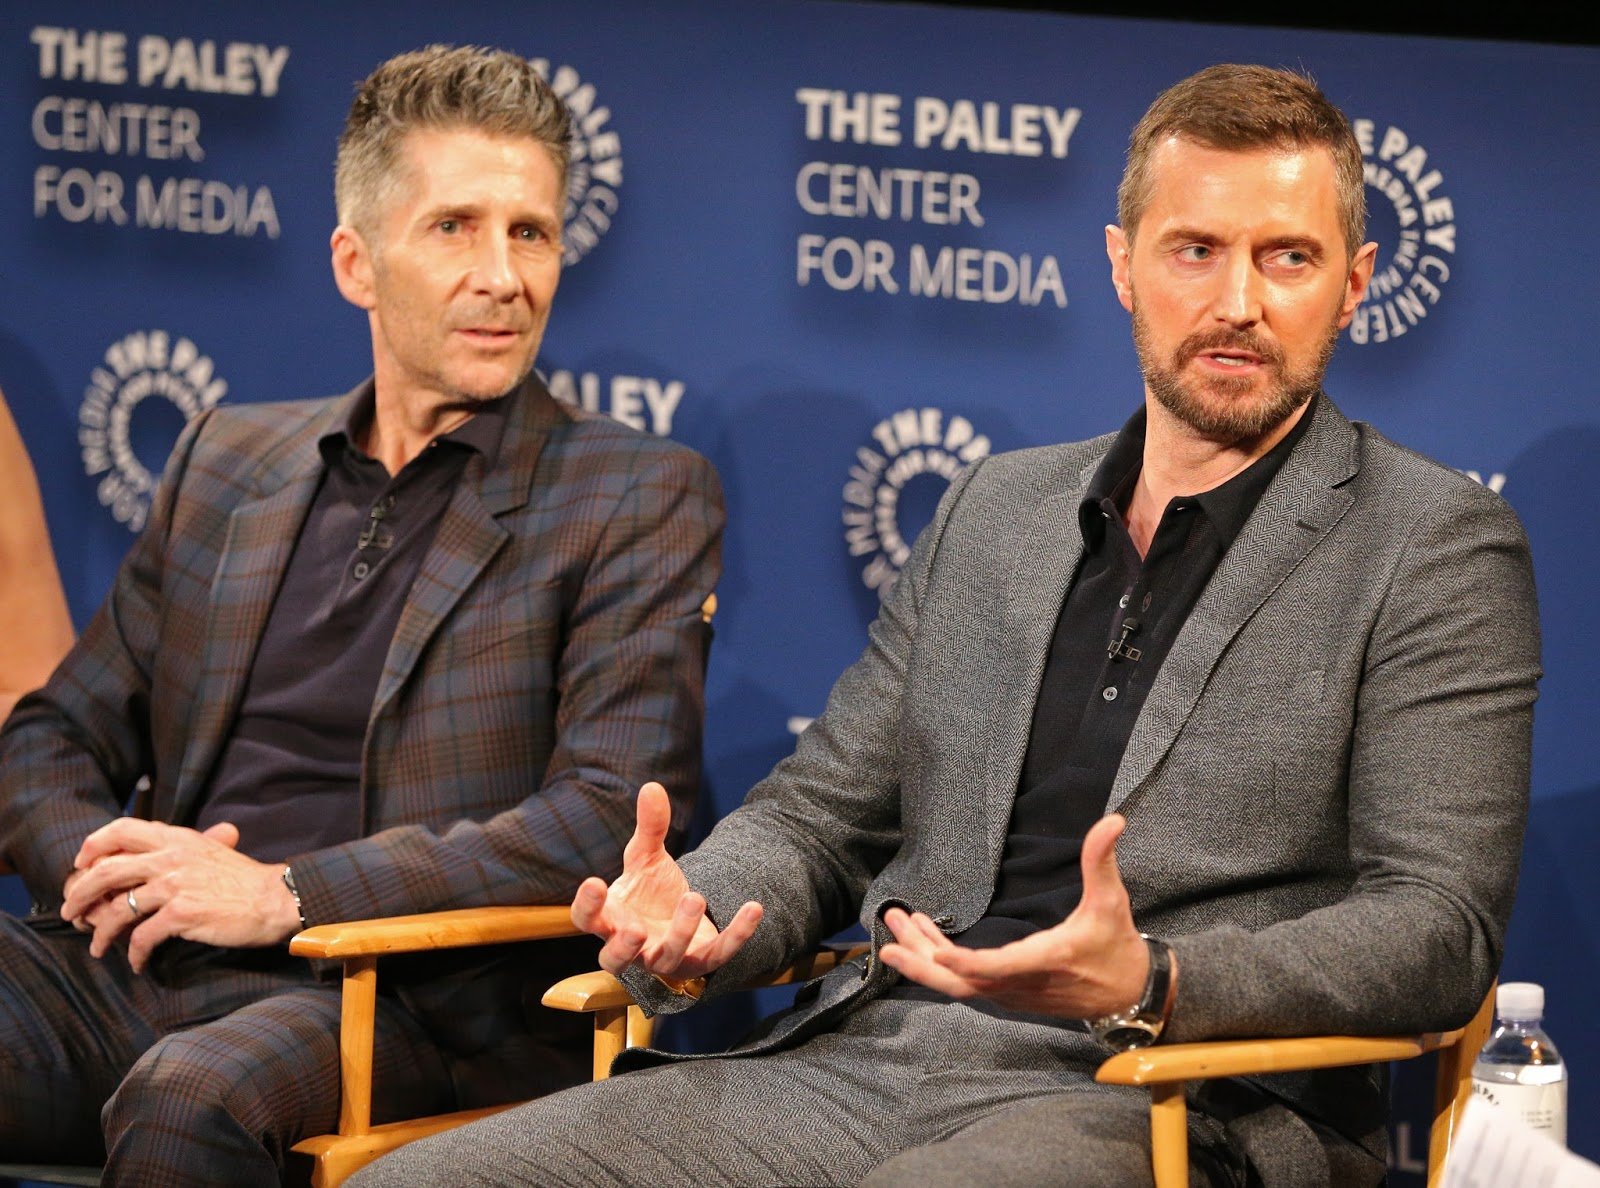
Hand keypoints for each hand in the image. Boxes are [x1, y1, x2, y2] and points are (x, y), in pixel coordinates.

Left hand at [60, 819, 302, 972]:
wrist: (276, 898)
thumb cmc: (246, 880)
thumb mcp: (213, 852)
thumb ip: (182, 851)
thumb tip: (155, 859)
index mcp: (178, 839)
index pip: (123, 829)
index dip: (95, 844)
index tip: (82, 863)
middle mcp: (171, 857)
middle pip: (106, 870)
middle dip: (80, 893)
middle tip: (70, 911)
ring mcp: (175, 885)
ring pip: (117, 909)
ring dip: (100, 932)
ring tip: (97, 947)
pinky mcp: (182, 914)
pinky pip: (142, 937)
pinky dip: (135, 953)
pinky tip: (137, 963)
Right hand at [570, 782, 762, 982]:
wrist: (679, 917)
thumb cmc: (650, 891)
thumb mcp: (647, 858)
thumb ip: (650, 828)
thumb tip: (652, 787)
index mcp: (610, 919)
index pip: (587, 919)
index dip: (587, 905)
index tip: (594, 882)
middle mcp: (632, 946)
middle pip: (615, 960)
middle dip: (625, 947)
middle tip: (636, 928)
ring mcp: (664, 959)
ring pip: (667, 958)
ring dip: (680, 932)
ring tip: (694, 896)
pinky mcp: (698, 963)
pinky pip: (718, 955)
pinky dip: (737, 933)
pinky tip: (753, 908)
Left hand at [878, 813, 1161, 1018]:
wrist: (1128, 996)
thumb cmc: (1116, 946)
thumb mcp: (1111, 902)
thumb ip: (1102, 861)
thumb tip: (1112, 820)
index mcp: (1045, 960)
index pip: (998, 968)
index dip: (968, 963)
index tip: (939, 952)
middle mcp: (1021, 984)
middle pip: (961, 984)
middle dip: (922, 962)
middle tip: (888, 941)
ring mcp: (1011, 993)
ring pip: (958, 984)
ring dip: (924, 958)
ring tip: (897, 927)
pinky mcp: (1006, 994)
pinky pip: (965, 984)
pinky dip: (940, 964)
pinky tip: (925, 940)